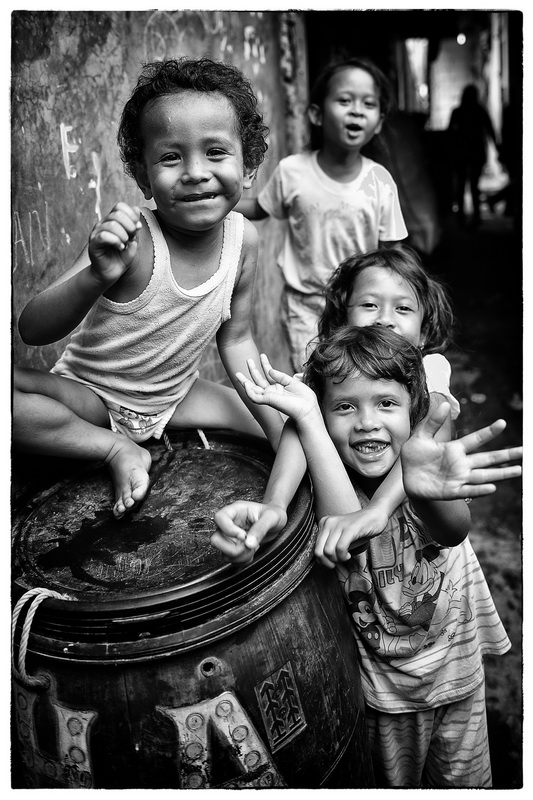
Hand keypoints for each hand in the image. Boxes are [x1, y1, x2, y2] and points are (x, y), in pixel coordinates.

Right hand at [88, 202, 141, 283]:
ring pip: (112, 225)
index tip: (138, 227)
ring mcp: (97, 232)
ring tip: (125, 245)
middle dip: (130, 226)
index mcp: (112, 220)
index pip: (120, 206)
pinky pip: (104, 236)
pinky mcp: (94, 243)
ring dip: (124, 235)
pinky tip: (120, 248)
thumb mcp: (133, 241)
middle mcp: (103, 224)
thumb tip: (137, 209)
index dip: (131, 214)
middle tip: (132, 238)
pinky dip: (116, 241)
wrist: (111, 273)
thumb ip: (134, 226)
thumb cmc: (121, 257)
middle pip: (117, 213)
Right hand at [210, 500, 287, 564]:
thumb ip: (260, 529)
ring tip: (254, 547)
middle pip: (215, 539)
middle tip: (248, 545)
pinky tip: (252, 552)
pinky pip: (231, 559)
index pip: (219, 518)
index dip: (228, 530)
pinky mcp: (234, 546)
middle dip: (232, 549)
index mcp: (236, 510)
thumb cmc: (274, 514)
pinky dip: (242, 560)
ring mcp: (230, 536)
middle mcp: (230, 523)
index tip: (243, 535)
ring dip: (239, 556)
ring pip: (223, 552)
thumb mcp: (271, 517)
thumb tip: (248, 544)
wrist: (277, 521)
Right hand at [236, 355, 319, 424]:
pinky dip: (249, 391)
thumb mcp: (293, 382)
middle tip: (247, 360)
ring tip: (237, 373)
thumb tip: (269, 370)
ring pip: (253, 389)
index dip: (265, 364)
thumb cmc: (304, 398)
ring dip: (244, 382)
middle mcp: (273, 392)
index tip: (263, 355)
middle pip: (258, 381)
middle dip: (252, 371)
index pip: (269, 374)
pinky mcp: (268, 401)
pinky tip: (246, 384)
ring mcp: (269, 397)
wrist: (308, 409)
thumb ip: (281, 376)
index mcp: (279, 387)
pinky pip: (254, 397)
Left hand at [314, 505, 387, 567]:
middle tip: (338, 562)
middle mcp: (328, 522)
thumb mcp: (341, 538)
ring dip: (337, 560)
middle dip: (327, 563)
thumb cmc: (359, 529)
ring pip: (328, 551)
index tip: (332, 562)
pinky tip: (348, 555)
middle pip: (318, 551)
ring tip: (345, 557)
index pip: (315, 548)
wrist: (375, 515)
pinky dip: (343, 556)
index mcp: (324, 524)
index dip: (323, 561)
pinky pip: (340, 547)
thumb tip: (323, 562)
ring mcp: (338, 524)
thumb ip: (330, 547)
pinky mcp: (350, 528)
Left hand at [401, 402, 521, 498]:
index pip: (476, 439)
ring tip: (519, 470)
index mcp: (454, 449)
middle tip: (524, 451)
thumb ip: (432, 423)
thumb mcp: (420, 437)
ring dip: (501, 473)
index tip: (502, 423)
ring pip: (484, 475)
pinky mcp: (451, 491)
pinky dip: (480, 489)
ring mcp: (458, 478)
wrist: (406, 480)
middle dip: (506, 455)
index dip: (488, 432)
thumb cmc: (414, 457)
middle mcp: (461, 463)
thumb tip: (444, 404)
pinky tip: (492, 487)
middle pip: (488, 459)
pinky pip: (468, 490)